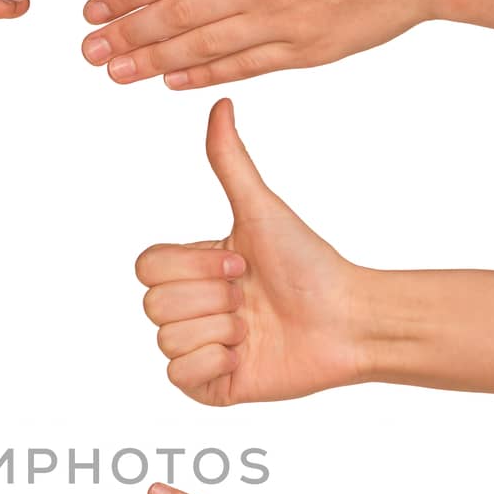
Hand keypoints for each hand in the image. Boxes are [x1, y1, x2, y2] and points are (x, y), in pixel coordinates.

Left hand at [81, 0, 437, 86]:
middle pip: (174, 16)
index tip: (95, 8)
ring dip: (151, 61)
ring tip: (115, 73)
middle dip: (126, 34)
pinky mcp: (303, 52)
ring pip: (200, 47)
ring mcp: (280, 23)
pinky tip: (171, 81)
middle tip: (88, 51)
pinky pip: (241, 66)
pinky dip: (202, 74)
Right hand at [136, 100, 369, 405]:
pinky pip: (179, 375)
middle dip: (212, 299)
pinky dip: (217, 363)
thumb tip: (221, 106)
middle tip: (251, 299)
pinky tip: (248, 356)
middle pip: (155, 305)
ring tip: (255, 328)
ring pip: (168, 339)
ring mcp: (198, 350)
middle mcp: (189, 309)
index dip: (194, 267)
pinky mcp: (210, 387)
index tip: (240, 266)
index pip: (147, 267)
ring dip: (222, 330)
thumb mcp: (261, 211)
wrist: (346, 317)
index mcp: (192, 270)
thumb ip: (230, 162)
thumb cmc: (310, 265)